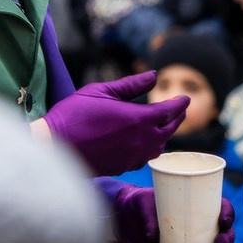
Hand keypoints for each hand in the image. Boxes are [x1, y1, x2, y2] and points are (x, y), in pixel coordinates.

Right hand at [41, 71, 187, 176]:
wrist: (56, 146)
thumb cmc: (75, 114)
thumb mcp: (102, 91)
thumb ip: (131, 85)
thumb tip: (153, 76)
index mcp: (138, 119)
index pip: (169, 111)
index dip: (179, 104)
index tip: (185, 98)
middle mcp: (141, 140)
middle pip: (169, 130)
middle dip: (176, 118)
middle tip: (179, 110)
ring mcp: (134, 156)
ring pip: (159, 146)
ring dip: (165, 134)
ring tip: (165, 125)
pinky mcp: (124, 166)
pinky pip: (146, 156)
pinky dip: (151, 147)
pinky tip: (146, 142)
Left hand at [114, 185, 235, 242]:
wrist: (130, 219)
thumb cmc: (140, 203)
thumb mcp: (142, 203)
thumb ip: (147, 215)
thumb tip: (152, 235)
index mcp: (195, 202)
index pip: (219, 205)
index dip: (228, 212)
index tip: (224, 220)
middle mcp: (200, 220)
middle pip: (225, 229)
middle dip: (228, 237)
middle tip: (220, 242)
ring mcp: (196, 238)